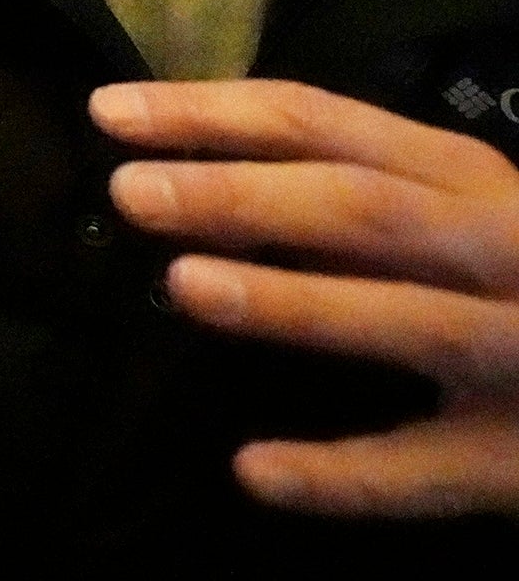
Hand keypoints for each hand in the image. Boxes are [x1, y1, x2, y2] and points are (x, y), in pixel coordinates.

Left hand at [96, 79, 518, 518]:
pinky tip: (254, 470)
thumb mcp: (456, 212)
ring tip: (186, 285)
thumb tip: (194, 179)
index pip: (323, 124)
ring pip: (407, 322)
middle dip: (244, 195)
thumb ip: (353, 194)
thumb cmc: (516, 276)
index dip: (214, 112)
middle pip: (363, 208)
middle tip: (131, 191)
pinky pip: (425, 474)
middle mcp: (504, 253)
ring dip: (296, 303)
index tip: (109, 111)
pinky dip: (341, 474)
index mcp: (469, 179)